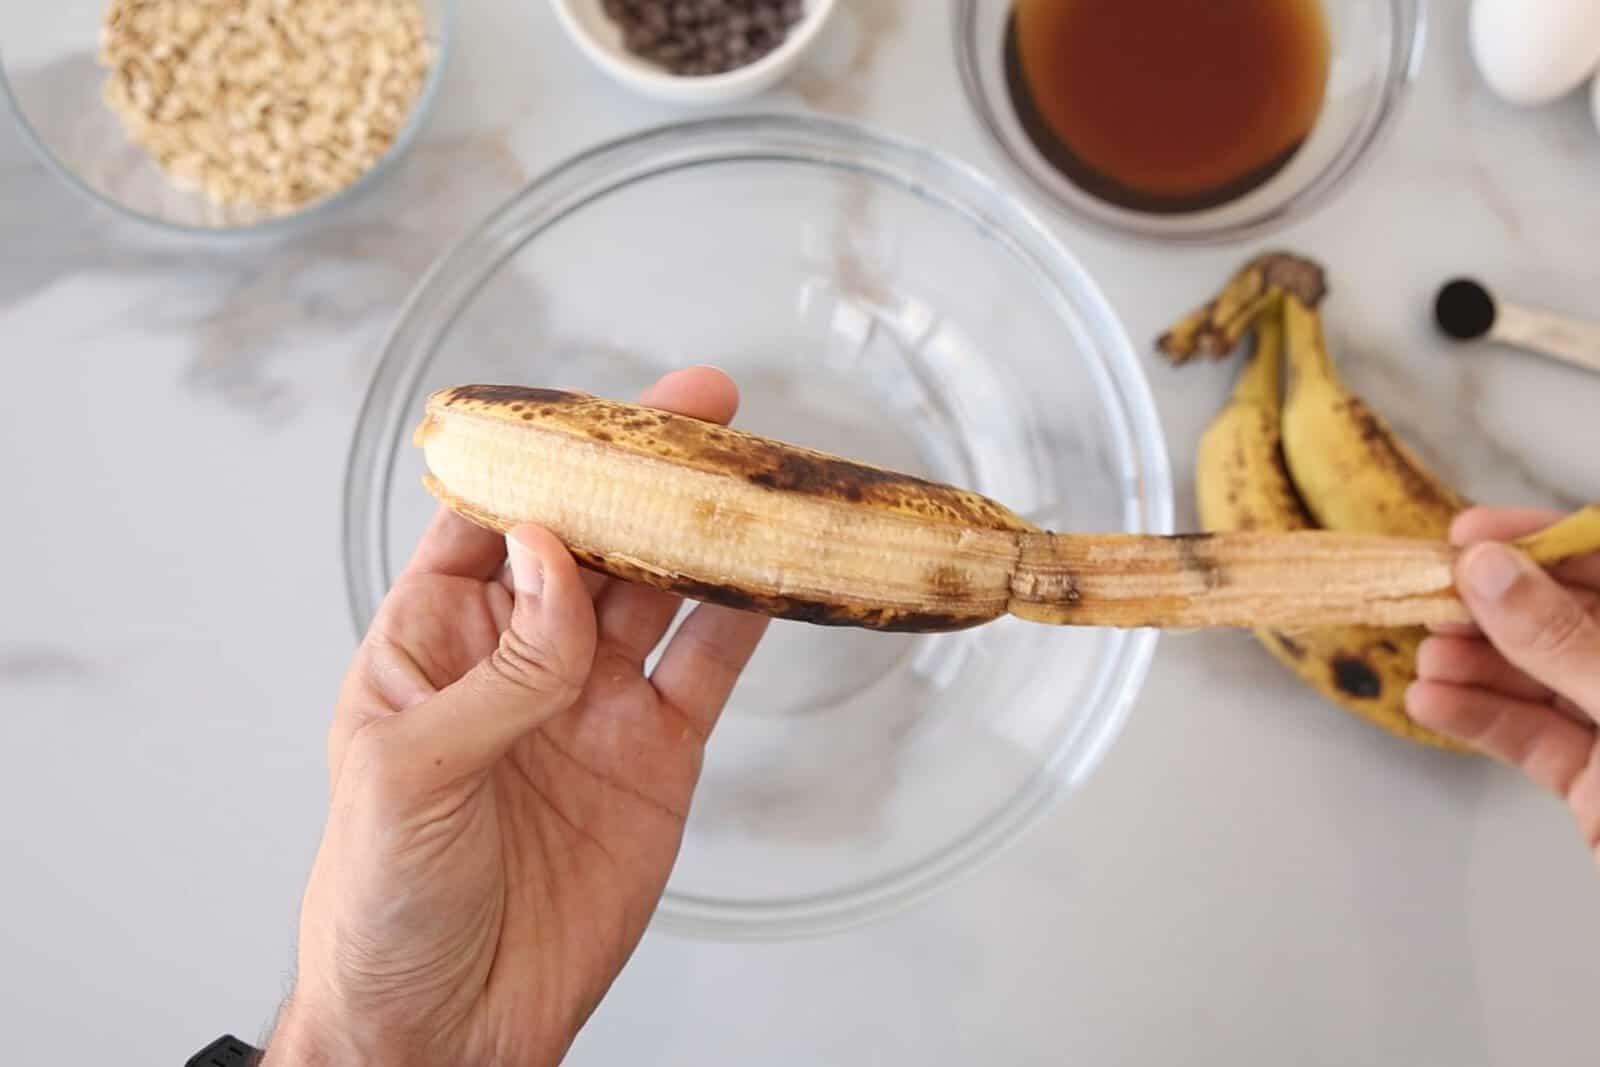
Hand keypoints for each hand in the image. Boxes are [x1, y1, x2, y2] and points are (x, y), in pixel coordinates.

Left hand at [265, 367, 767, 1066]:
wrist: (449, 1027)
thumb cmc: (381, 902)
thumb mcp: (407, 773)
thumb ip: (495, 668)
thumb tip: (557, 559)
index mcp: (435, 642)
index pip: (492, 522)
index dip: (545, 461)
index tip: (598, 413)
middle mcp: (520, 658)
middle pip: (592, 539)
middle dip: (644, 475)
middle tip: (705, 415)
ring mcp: (593, 702)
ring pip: (660, 593)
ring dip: (704, 535)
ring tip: (752, 478)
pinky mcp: (656, 754)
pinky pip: (706, 669)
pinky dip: (745, 620)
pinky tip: (772, 574)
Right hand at [1407, 506, 1599, 856]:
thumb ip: (1563, 639)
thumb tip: (1488, 570)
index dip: (1543, 540)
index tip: (1470, 534)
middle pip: (1567, 619)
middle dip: (1494, 607)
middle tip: (1429, 597)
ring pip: (1541, 680)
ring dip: (1475, 665)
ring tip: (1424, 654)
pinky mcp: (1596, 787)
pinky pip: (1532, 739)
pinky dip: (1478, 720)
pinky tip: (1432, 701)